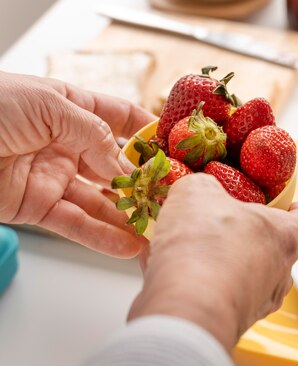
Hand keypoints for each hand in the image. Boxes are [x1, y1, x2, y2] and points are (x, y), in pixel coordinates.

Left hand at [0, 71, 155, 256]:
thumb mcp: (50, 105)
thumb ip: (94, 135)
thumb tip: (126, 168)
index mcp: (70, 108)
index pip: (120, 119)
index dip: (149, 133)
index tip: (177, 149)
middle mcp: (67, 144)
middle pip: (116, 166)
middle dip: (145, 182)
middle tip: (173, 199)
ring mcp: (53, 176)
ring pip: (100, 200)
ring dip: (129, 216)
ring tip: (157, 228)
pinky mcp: (36, 206)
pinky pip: (75, 224)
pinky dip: (101, 237)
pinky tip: (128, 246)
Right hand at [128, 174, 297, 350]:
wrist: (185, 311)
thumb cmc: (205, 245)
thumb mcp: (197, 193)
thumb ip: (203, 186)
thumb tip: (199, 190)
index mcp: (283, 238)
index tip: (292, 207)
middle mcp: (278, 275)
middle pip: (276, 254)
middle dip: (250, 240)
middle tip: (224, 226)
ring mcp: (255, 305)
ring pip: (244, 279)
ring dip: (219, 264)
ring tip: (184, 249)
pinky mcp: (226, 324)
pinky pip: (212, 298)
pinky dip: (192, 285)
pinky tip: (162, 271)